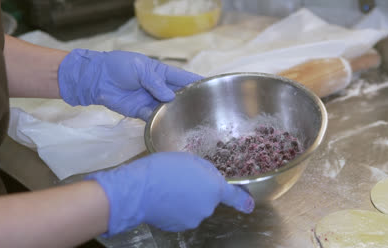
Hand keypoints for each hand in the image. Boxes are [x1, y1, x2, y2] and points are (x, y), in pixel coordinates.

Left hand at [58, 49, 202, 120]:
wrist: (97, 78)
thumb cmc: (119, 66)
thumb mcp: (140, 67)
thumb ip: (155, 82)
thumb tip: (170, 97)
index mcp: (161, 73)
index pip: (183, 78)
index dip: (196, 83)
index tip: (211, 88)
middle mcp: (159, 88)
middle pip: (178, 96)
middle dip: (189, 102)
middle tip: (204, 110)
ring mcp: (151, 101)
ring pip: (168, 109)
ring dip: (176, 113)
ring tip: (191, 121)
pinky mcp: (141, 112)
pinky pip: (154, 118)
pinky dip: (161, 121)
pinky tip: (170, 125)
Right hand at [86, 152, 254, 236]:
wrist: (139, 190)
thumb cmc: (164, 169)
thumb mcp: (190, 159)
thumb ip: (207, 170)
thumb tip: (209, 179)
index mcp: (214, 189)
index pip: (234, 197)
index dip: (243, 201)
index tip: (249, 205)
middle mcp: (207, 208)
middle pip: (209, 199)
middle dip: (200, 190)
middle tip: (182, 179)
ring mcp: (192, 219)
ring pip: (194, 207)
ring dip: (187, 200)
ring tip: (169, 188)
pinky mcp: (178, 227)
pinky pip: (182, 215)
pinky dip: (176, 209)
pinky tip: (164, 199)